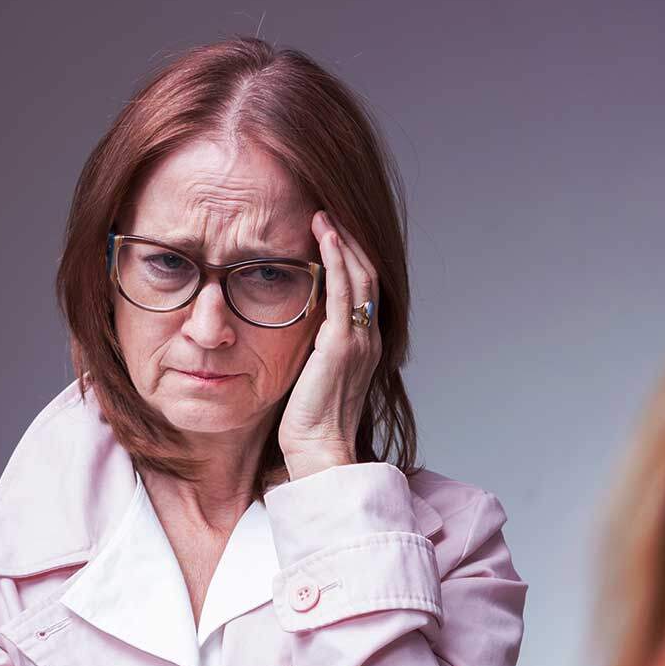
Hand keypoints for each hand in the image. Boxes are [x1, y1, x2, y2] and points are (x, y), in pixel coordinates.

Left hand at [278, 211, 382, 480]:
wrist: (318, 452)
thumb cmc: (309, 425)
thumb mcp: (313, 378)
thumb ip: (313, 350)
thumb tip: (296, 332)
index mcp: (364, 347)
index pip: (365, 291)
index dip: (352, 259)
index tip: (332, 234)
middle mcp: (368, 339)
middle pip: (368, 275)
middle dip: (350, 241)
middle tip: (329, 212)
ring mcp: (358, 341)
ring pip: (359, 276)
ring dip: (342, 241)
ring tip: (324, 215)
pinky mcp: (340, 344)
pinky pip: (342, 291)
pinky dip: (335, 259)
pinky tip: (322, 237)